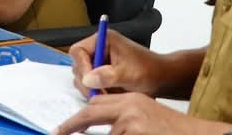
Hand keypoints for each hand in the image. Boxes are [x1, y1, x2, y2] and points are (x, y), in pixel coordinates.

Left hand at [54, 92, 215, 134]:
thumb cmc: (173, 131)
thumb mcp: (145, 117)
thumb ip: (121, 118)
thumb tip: (93, 128)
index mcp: (130, 100)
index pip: (94, 105)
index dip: (76, 118)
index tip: (62, 128)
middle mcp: (129, 107)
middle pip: (90, 113)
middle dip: (73, 125)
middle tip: (58, 133)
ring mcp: (133, 123)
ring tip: (139, 131)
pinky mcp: (136, 134)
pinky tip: (141, 133)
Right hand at [69, 29, 164, 98]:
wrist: (162, 79)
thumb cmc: (149, 71)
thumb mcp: (128, 74)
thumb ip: (108, 76)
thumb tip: (88, 79)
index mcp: (104, 40)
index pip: (78, 50)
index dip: (81, 66)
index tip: (90, 81)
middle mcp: (99, 49)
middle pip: (78, 65)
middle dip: (87, 81)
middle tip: (98, 93)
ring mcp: (99, 61)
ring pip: (83, 77)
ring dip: (92, 88)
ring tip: (108, 94)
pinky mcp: (101, 73)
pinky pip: (90, 84)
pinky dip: (97, 92)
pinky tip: (110, 94)